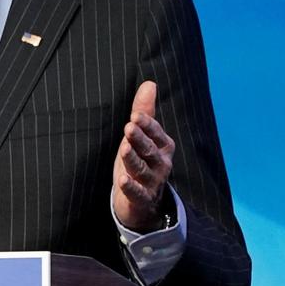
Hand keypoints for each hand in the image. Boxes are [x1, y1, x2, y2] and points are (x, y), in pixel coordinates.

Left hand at [112, 81, 175, 232]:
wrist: (142, 201)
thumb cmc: (141, 161)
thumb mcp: (141, 136)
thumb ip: (144, 112)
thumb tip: (149, 83)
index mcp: (163, 147)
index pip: (156, 133)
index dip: (147, 125)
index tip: (135, 115)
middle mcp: (161, 164)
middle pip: (150, 151)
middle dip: (140, 139)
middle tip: (128, 127)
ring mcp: (152, 183)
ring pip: (143, 170)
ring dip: (134, 160)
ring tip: (124, 148)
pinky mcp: (142, 199)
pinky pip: (138, 193)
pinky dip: (131, 187)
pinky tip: (122, 180)